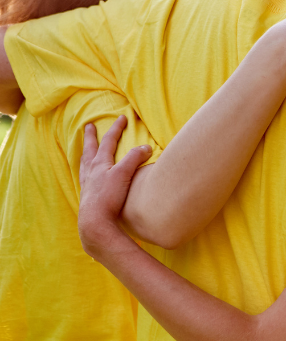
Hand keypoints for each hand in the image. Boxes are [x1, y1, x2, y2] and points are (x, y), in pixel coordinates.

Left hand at [78, 115, 151, 260]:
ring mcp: (88, 184)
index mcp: (99, 163)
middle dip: (90, 137)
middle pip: (90, 149)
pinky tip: (89, 176)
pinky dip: (87, 171)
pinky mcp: (88, 196)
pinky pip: (85, 178)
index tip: (122, 117)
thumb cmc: (108, 197)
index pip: (109, 141)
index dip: (117, 128)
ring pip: (84, 164)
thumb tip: (146, 147)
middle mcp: (91, 172)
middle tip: (88, 127)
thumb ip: (135, 158)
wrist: (95, 222)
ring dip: (86, 154)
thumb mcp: (124, 174)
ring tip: (86, 150)